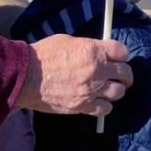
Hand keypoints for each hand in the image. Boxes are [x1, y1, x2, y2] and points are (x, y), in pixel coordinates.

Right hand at [16, 35, 132, 115]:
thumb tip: (98, 51)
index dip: (121, 54)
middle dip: (124, 73)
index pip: (122, 51)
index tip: (118, 57)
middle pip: (125, 73)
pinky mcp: (84, 106)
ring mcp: (92, 90)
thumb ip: (87, 47)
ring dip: (116, 89)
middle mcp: (97, 70)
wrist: (25, 77)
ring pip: (118, 92)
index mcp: (94, 51)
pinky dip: (105, 106)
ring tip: (110, 88)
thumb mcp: (68, 41)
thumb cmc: (43, 55)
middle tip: (121, 75)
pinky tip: (99, 102)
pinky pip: (105, 109)